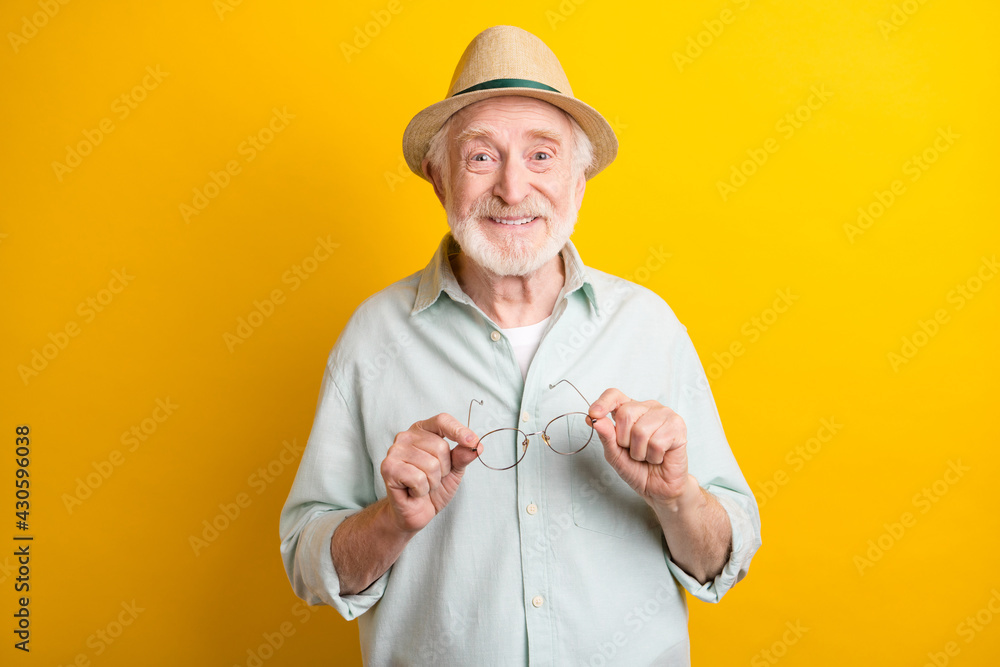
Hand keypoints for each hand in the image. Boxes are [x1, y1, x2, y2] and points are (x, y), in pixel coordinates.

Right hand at [379, 414, 480, 533]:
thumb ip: (463, 456)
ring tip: (423, 485)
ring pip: (431, 465)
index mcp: (423, 430)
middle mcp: (406, 436)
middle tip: (433, 478)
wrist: (415, 512)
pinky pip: (418, 478)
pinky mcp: (388, 468)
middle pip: (440, 446)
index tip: (473, 442)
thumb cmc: (433, 488)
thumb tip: (477, 445)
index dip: (459, 430)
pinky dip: (422, 490)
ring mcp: (395, 451)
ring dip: (433, 482)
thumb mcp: (454, 471)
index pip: (442, 420)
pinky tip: (413, 491)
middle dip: (444, 469)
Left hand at [588, 388, 689, 505]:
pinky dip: (654, 456)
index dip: (603, 402)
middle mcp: (648, 407)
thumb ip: (605, 436)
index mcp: (630, 410)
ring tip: (648, 455)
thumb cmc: (637, 468)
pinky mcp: (678, 426)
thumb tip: (595, 419)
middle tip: (634, 451)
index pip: (614, 395)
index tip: (593, 413)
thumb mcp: (614, 454)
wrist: (658, 488)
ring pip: (641, 431)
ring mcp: (664, 414)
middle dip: (625, 441)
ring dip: (640, 452)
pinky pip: (657, 442)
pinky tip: (659, 457)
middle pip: (626, 414)